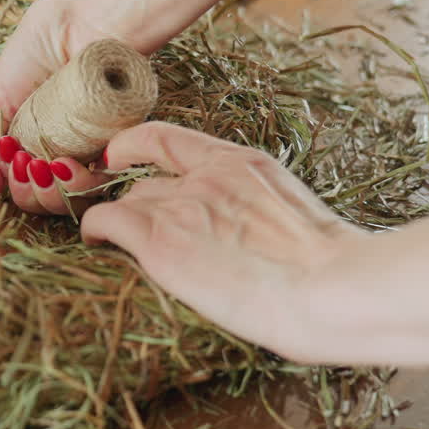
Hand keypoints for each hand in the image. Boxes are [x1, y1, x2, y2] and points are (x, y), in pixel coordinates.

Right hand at [0, 0, 162, 214]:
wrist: (89, 14)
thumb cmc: (42, 42)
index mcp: (33, 140)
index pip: (20, 186)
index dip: (12, 184)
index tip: (10, 156)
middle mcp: (63, 150)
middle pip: (42, 199)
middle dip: (27, 192)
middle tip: (24, 164)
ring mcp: (92, 149)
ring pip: (71, 198)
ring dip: (49, 194)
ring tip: (41, 165)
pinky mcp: (121, 142)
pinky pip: (102, 183)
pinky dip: (77, 185)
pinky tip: (62, 165)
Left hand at [80, 121, 366, 361]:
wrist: (335, 292)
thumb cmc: (335, 276)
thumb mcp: (296, 223)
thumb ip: (261, 218)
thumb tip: (256, 245)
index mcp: (242, 164)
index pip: (166, 137)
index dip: (132, 146)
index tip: (117, 158)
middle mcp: (204, 177)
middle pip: (144, 183)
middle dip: (134, 207)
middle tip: (132, 235)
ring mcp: (180, 206)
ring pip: (123, 203)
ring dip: (117, 225)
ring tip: (116, 249)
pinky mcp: (159, 241)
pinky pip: (103, 221)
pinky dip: (93, 231)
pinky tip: (95, 246)